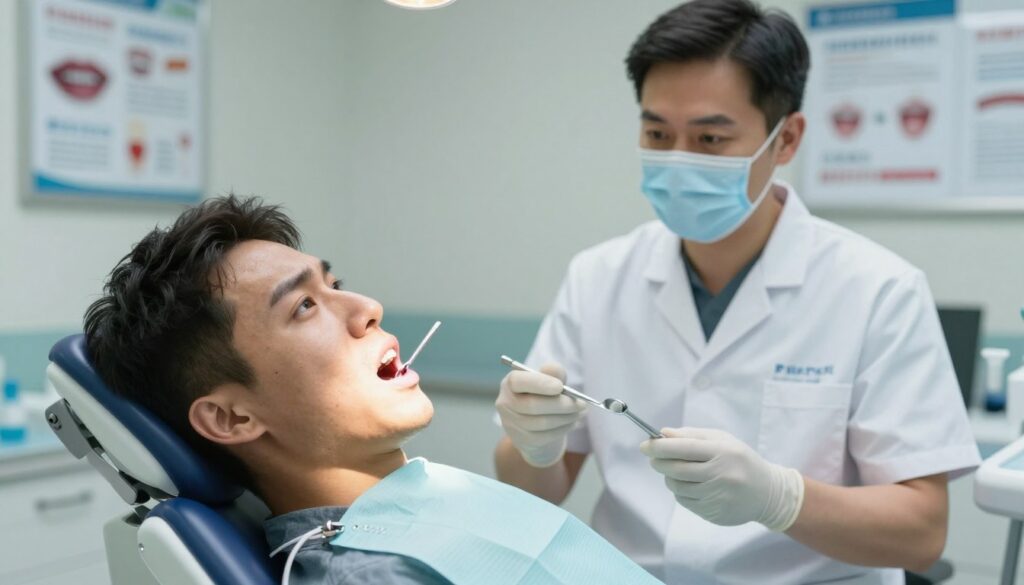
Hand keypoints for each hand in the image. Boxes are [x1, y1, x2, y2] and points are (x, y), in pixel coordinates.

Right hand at [496, 363, 585, 467]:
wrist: (536, 422)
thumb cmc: (543, 394)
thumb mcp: (549, 381)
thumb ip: (553, 373)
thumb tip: (554, 369)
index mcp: (510, 383)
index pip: (518, 381)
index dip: (539, 383)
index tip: (560, 386)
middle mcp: (505, 403)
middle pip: (532, 405)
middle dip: (560, 405)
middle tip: (581, 403)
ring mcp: (511, 423)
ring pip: (540, 423)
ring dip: (565, 417)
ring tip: (580, 412)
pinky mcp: (521, 440)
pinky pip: (544, 436)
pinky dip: (562, 429)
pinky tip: (571, 422)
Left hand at [640, 427, 804, 530]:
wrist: (767, 493)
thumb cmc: (740, 460)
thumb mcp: (722, 440)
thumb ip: (692, 435)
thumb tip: (663, 434)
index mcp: (723, 452)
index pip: (683, 448)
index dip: (660, 447)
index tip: (645, 445)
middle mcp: (720, 475)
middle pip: (676, 469)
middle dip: (658, 462)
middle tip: (653, 457)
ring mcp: (717, 497)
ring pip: (677, 487)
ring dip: (669, 477)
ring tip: (675, 471)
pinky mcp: (714, 513)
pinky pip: (685, 501)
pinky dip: (680, 491)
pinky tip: (690, 485)